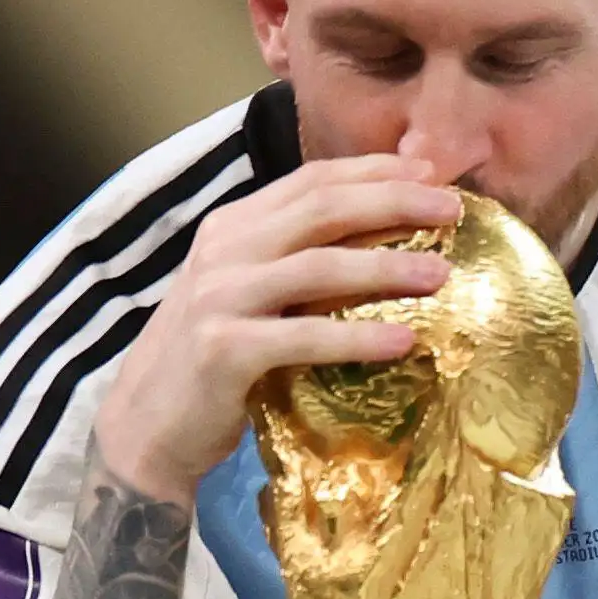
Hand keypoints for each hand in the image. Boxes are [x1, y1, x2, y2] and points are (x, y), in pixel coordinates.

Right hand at [92, 154, 462, 503]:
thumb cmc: (210, 360)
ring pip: (317, 267)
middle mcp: (224, 250)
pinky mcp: (224, 351)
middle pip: (321, 208)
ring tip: (442, 274)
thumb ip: (294, 260)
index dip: (375, 172)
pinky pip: (304, 337)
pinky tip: (404, 341)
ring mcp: (220, 298)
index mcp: (233, 226)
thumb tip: (380, 238)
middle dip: (394, 201)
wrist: (144, 426)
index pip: (311, 181)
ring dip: (386, 266)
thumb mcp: (247, 293)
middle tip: (453, 208)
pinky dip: (358, 337)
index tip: (433, 173)